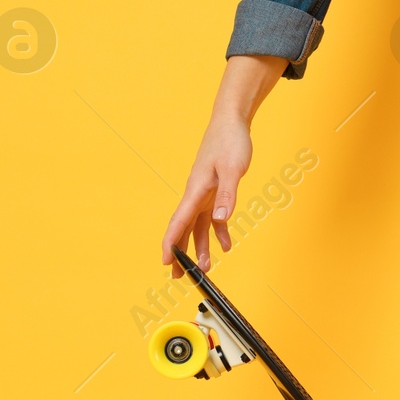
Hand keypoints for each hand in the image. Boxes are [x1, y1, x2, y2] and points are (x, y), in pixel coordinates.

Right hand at [160, 54, 282, 275]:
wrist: (231, 122)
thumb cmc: (230, 141)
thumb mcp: (233, 169)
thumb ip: (227, 194)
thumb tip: (219, 219)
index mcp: (196, 189)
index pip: (179, 221)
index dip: (172, 243)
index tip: (166, 262)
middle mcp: (195, 194)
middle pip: (184, 229)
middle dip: (181, 253)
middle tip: (179, 277)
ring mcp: (204, 193)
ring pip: (198, 226)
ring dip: (201, 247)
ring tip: (205, 268)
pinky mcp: (214, 190)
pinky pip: (212, 216)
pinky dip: (218, 231)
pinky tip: (225, 244)